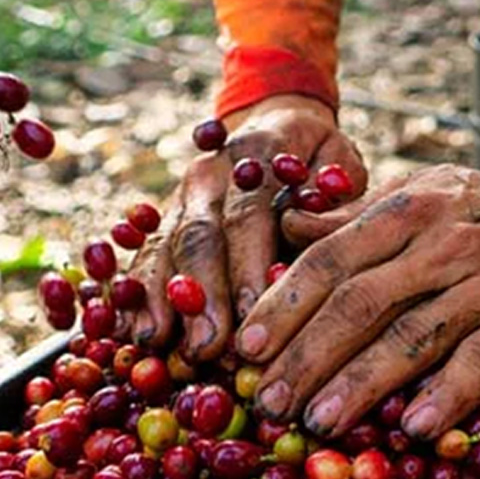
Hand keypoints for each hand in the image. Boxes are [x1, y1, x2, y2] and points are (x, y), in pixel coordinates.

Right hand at [122, 95, 366, 360]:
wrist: (281, 131)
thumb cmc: (322, 165)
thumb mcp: (341, 169)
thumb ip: (333, 208)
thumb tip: (308, 245)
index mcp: (257, 153)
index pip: (249, 216)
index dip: (248, 268)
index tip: (255, 315)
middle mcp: (210, 174)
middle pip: (199, 237)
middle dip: (201, 296)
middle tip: (207, 347)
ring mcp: (180, 197)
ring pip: (165, 248)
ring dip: (160, 300)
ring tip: (158, 343)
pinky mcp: (163, 221)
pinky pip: (145, 257)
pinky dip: (137, 295)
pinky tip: (138, 332)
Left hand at [236, 121, 479, 439]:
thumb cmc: (475, 206)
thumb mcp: (413, 194)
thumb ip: (350, 218)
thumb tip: (286, 226)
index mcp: (403, 213)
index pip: (331, 261)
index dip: (285, 305)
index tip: (248, 349)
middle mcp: (441, 245)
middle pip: (361, 303)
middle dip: (308, 356)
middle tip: (269, 402)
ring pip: (414, 335)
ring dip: (363, 383)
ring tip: (319, 421)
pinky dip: (448, 393)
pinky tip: (413, 428)